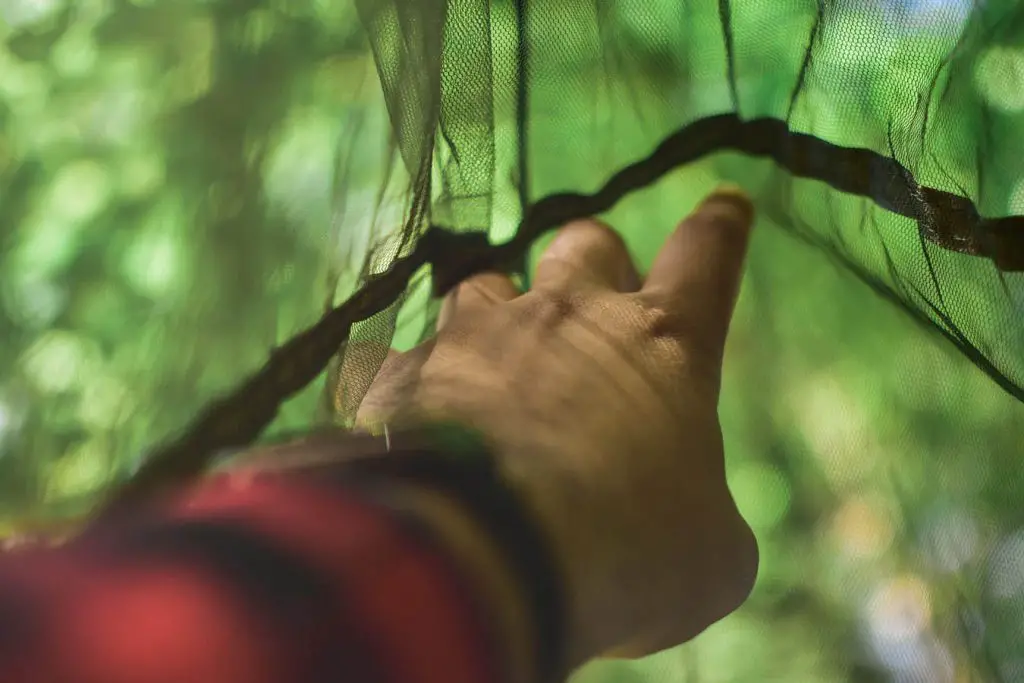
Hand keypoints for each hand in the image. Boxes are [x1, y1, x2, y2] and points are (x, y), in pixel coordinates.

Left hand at [356, 187, 758, 667]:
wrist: (489, 556)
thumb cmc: (628, 552)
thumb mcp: (710, 554)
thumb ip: (700, 512)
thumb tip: (688, 523)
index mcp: (663, 345)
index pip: (706, 256)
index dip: (720, 229)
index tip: (723, 206)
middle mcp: (568, 316)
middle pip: (587, 243)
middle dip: (596, 264)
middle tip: (596, 307)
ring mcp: (479, 334)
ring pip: (487, 284)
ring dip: (499, 318)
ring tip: (497, 370)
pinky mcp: (408, 372)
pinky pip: (410, 357)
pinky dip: (423, 385)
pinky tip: (421, 426)